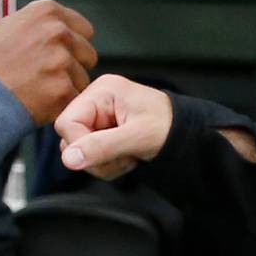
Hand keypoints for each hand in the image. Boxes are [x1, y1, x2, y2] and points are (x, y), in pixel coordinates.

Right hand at [0, 0, 96, 124]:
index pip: (85, 30)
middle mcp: (58, 31)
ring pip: (83, 78)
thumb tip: (66, 26)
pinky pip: (75, 98)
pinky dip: (61, 104)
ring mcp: (62, 60)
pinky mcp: (63, 88)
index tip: (57, 57)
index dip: (73, 47)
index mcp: (47, 11)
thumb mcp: (10, 26)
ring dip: (67, 87)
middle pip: (88, 54)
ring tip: (38, 89)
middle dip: (73, 67)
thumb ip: (42, 23)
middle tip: (46, 77)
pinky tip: (39, 102)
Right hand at [56, 73, 174, 177]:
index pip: (66, 123)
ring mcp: (99, 118)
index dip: (80, 145)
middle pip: (70, 139)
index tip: (105, 154)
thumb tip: (69, 158)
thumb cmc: (170, 125)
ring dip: (104, 163)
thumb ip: (102, 146)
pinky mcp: (104, 133)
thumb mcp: (137, 137)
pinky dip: (109, 164)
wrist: (189, 133)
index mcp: (102, 91)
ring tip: (130, 156)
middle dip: (96, 157)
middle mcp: (96, 102)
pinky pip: (92, 156)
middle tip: (124, 157)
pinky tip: (128, 157)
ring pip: (80, 152)